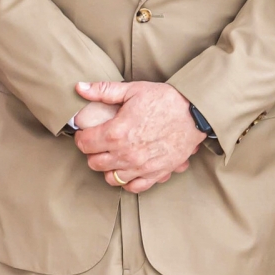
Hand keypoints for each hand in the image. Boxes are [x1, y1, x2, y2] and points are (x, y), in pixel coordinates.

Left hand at [73, 81, 204, 193]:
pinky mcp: (156, 173)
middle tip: (97, 142)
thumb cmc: (164, 100)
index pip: (84, 144)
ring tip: (112, 156)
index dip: (81, 136)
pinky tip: (128, 169)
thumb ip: (104, 90)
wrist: (194, 113)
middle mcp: (126, 154)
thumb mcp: (133, 90)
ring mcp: (141, 167)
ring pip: (111, 178)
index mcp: (117, 133)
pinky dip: (127, 181)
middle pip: (94, 163)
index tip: (85, 131)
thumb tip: (80, 88)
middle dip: (92, 152)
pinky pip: (133, 187)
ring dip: (107, 168)